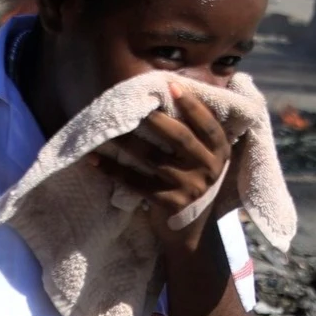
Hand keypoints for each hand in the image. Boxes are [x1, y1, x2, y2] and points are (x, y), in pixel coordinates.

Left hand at [91, 85, 237, 248]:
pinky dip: (113, 170)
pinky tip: (95, 159)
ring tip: (108, 128)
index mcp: (221, 152)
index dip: (191, 105)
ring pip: (153, 159)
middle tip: (135, 105)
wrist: (190, 230)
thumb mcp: (205, 158)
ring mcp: (190, 188)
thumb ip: (196, 132)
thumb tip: (171, 91)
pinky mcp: (169, 203)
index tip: (171, 86)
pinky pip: (136, 183)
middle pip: (180, 138)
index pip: (208, 125)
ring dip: (128, 142)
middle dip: (156, 119)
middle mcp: (209, 169)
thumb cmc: (193, 180)